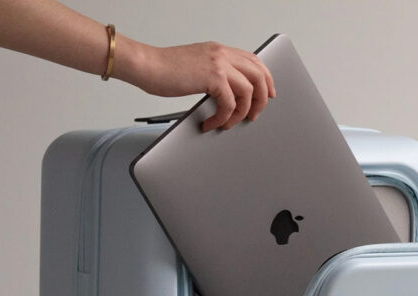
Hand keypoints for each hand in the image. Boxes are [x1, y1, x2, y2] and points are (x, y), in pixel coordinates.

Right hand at [117, 40, 275, 131]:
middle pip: (259, 75)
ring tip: (227, 123)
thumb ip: (214, 75)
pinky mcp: (213, 77)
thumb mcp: (196, 67)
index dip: (266, 78)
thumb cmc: (164, 69)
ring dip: (241, 113)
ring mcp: (219, 64)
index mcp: (220, 50)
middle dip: (261, 99)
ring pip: (248, 92)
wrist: (147, 65)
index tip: (269, 94)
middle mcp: (222, 54)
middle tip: (254, 116)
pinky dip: (223, 118)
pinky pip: (230, 104)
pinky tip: (212, 123)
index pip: (254, 60)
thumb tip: (226, 94)